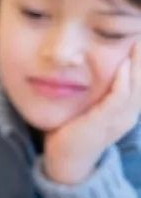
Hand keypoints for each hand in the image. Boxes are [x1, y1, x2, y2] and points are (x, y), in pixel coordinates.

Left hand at [43, 43, 140, 184]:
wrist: (65, 158)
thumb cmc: (74, 129)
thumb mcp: (90, 106)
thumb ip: (96, 90)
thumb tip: (87, 63)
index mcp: (125, 110)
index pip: (139, 81)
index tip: (138, 39)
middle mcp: (127, 115)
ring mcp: (118, 120)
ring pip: (135, 89)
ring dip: (138, 66)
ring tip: (139, 45)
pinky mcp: (104, 123)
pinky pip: (118, 100)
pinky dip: (123, 83)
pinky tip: (123, 68)